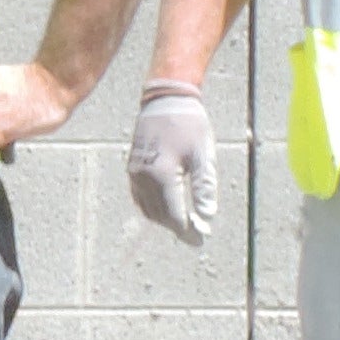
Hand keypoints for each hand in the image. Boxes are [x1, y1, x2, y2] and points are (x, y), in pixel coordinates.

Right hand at [128, 83, 217, 246]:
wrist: (165, 100)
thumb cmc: (189, 124)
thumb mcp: (204, 155)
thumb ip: (205, 187)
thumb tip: (207, 215)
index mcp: (163, 175)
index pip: (175, 214)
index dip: (188, 230)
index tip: (201, 239)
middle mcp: (144, 177)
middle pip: (160, 215)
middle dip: (178, 228)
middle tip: (197, 234)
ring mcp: (135, 172)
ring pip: (147, 208)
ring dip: (165, 220)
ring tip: (185, 223)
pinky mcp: (133, 167)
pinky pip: (140, 197)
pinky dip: (153, 208)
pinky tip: (167, 207)